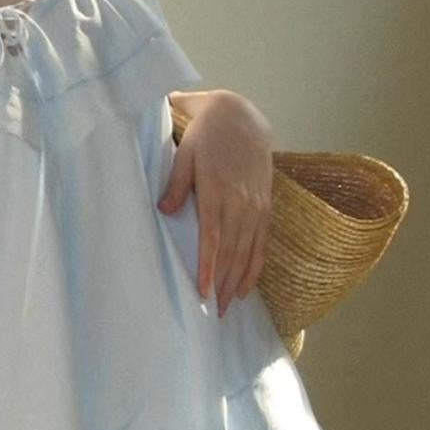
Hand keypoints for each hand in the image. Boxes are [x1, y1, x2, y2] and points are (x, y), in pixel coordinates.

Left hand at [158, 92, 272, 316]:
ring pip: (248, 252)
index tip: (202, 290)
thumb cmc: (207, 134)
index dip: (208, 266)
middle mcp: (241, 203)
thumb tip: (165, 212)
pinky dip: (254, 267)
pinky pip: (262, 243)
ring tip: (227, 307)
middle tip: (212, 313)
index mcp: (218, 191)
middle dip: (222, 284)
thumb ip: (176, 184)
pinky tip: (245, 287)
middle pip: (232, 252)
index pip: (213, 237)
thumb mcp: (185, 152)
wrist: (242, 116)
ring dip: (238, 282)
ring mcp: (256, 206)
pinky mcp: (265, 206)